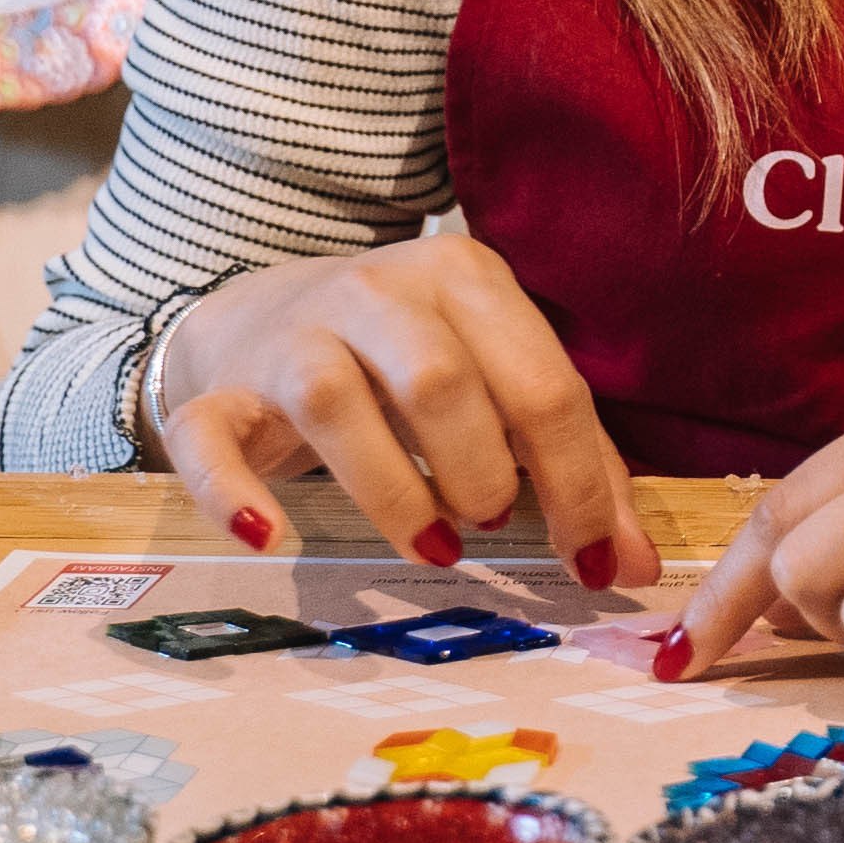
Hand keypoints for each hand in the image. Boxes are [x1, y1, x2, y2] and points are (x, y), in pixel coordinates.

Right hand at [154, 235, 651, 596]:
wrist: (260, 317)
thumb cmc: (407, 362)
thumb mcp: (497, 384)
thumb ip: (572, 463)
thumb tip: (632, 564)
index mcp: (467, 278)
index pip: (543, 383)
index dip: (579, 483)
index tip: (597, 562)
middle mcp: (380, 292)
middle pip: (442, 382)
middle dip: (483, 472)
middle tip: (491, 524)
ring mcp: (294, 336)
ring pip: (334, 403)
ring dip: (393, 491)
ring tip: (434, 545)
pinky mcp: (221, 390)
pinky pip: (211, 437)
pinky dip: (233, 493)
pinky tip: (271, 535)